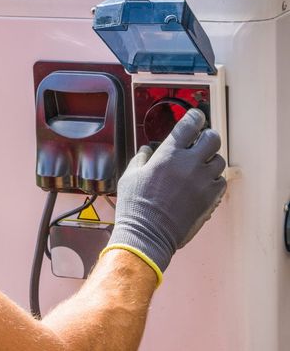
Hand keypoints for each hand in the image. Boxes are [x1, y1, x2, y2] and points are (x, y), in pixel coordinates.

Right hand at [108, 108, 226, 273]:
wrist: (147, 234)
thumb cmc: (135, 206)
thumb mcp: (130, 176)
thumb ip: (141, 158)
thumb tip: (147, 150)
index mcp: (168, 154)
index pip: (190, 124)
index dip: (195, 116)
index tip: (195, 116)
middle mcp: (189, 164)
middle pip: (212, 138)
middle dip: (207, 137)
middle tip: (200, 141)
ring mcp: (203, 181)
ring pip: (219, 160)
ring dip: (210, 160)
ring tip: (200, 166)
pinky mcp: (210, 198)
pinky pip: (221, 182)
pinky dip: (214, 179)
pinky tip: (202, 184)